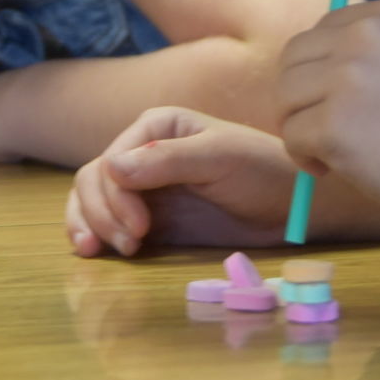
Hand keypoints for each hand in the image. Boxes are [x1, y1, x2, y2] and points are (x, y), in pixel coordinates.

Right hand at [65, 107, 301, 256]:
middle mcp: (140, 153)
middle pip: (93, 181)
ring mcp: (142, 188)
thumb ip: (167, 159)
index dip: (114, 196)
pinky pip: (107, 222)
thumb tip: (111, 169)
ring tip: (99, 251)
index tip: (141, 227)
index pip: (111, 162)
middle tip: (131, 244)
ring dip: (91, 225)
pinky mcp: (148, 218)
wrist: (288, 205)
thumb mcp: (219, 158)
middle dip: (102, 214)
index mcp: (154, 127)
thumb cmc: (260, 169)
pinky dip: (95, 234)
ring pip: (91, 201)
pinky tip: (94, 250)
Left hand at [276, 0, 379, 242]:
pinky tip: (337, 170)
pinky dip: (305, 158)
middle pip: (296, 56)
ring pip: (285, 95)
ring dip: (300, 126)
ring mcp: (350, 74)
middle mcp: (370, 30)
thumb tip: (312, 75)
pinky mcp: (336, 123)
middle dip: (303, 96)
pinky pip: (292, 136)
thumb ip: (379, 54)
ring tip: (334, 154)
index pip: (327, 29)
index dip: (326, 71)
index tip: (347, 104)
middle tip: (328, 132)